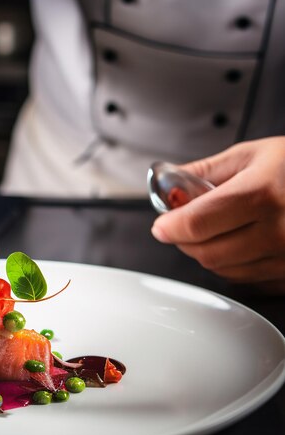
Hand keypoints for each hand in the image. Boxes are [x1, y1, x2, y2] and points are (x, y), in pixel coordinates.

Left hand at [151, 136, 284, 293]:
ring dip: (207, 252)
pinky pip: (247, 279)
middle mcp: (279, 231)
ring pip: (223, 269)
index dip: (169, 226)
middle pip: (205, 252)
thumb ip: (205, 171)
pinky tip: (240, 243)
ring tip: (215, 230)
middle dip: (184, 240)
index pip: (195, 224)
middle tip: (182, 225)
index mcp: (262, 194)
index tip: (161, 224)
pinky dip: (232, 265)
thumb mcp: (253, 155)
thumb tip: (167, 183)